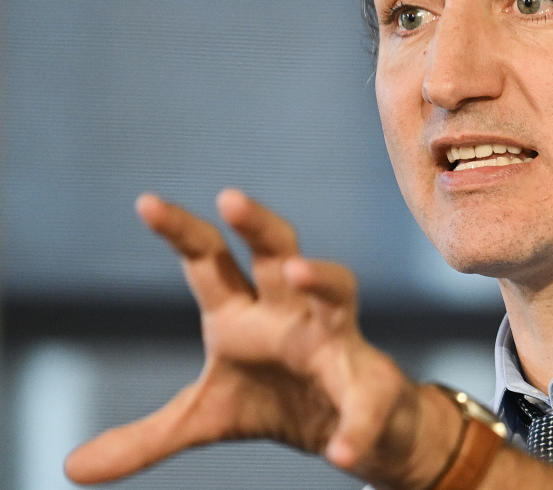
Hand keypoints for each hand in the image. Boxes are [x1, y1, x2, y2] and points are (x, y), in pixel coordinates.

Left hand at [64, 190, 460, 487]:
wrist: (348, 430)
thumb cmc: (275, 402)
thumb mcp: (205, 419)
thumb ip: (146, 437)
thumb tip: (72, 468)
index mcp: (244, 315)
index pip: (209, 262)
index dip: (181, 232)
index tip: (146, 203)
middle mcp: (290, 313)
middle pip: (277, 252)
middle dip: (256, 224)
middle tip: (229, 199)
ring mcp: (336, 341)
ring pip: (338, 292)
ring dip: (322, 277)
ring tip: (300, 272)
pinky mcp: (371, 385)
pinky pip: (366, 402)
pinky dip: (356, 424)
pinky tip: (340, 450)